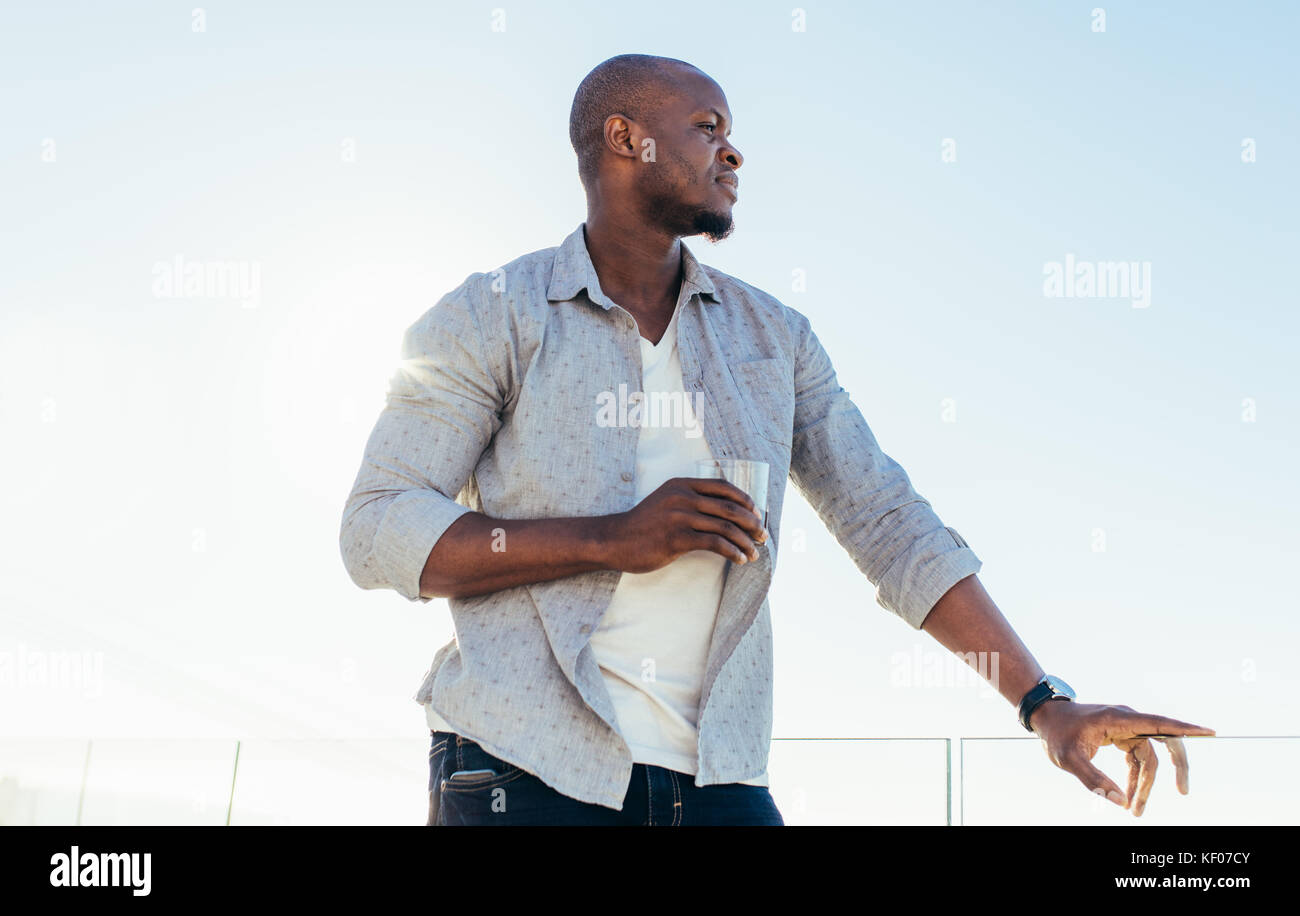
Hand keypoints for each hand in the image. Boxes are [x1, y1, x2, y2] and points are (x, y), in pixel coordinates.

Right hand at [600, 477, 765, 573]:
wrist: (614, 540)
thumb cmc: (643, 525)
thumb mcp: (666, 501)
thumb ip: (690, 500)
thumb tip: (723, 513)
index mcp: (681, 484)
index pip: (723, 486)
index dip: (744, 499)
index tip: (756, 513)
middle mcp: (682, 496)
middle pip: (729, 507)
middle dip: (752, 523)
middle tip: (762, 537)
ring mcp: (679, 516)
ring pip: (725, 527)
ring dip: (745, 542)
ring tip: (754, 554)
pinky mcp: (677, 538)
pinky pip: (715, 544)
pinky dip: (732, 552)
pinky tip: (739, 560)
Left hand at [1028, 700, 1214, 815]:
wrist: (1045, 718)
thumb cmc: (1056, 734)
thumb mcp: (1069, 759)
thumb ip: (1094, 780)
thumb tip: (1122, 802)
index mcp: (1118, 719)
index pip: (1159, 723)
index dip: (1185, 728)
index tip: (1210, 732)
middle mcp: (1127, 720)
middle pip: (1164, 742)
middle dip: (1175, 768)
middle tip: (1182, 792)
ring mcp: (1126, 728)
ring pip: (1149, 758)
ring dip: (1145, 784)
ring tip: (1136, 811)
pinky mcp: (1121, 736)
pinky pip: (1137, 760)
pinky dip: (1136, 779)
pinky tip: (1129, 798)